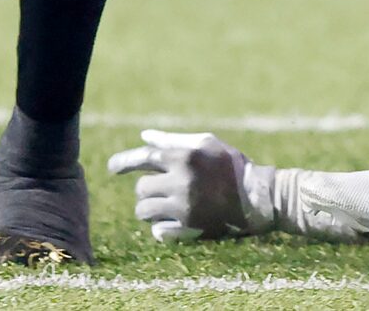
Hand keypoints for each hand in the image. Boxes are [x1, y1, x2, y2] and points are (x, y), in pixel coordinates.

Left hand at [109, 129, 273, 242]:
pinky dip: (160, 227)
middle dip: (146, 188)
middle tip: (159, 188)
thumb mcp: (206, 143)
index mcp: (184, 157)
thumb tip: (143, 136)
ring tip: (164, 205)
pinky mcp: (188, 228)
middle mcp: (181, 182)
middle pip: (141, 188)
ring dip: (149, 208)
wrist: (256, 198)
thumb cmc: (230, 165)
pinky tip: (172, 220)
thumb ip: (172, 140)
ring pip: (144, 211)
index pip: (143, 157)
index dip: (124, 162)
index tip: (112, 168)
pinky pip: (158, 232)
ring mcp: (183, 207)